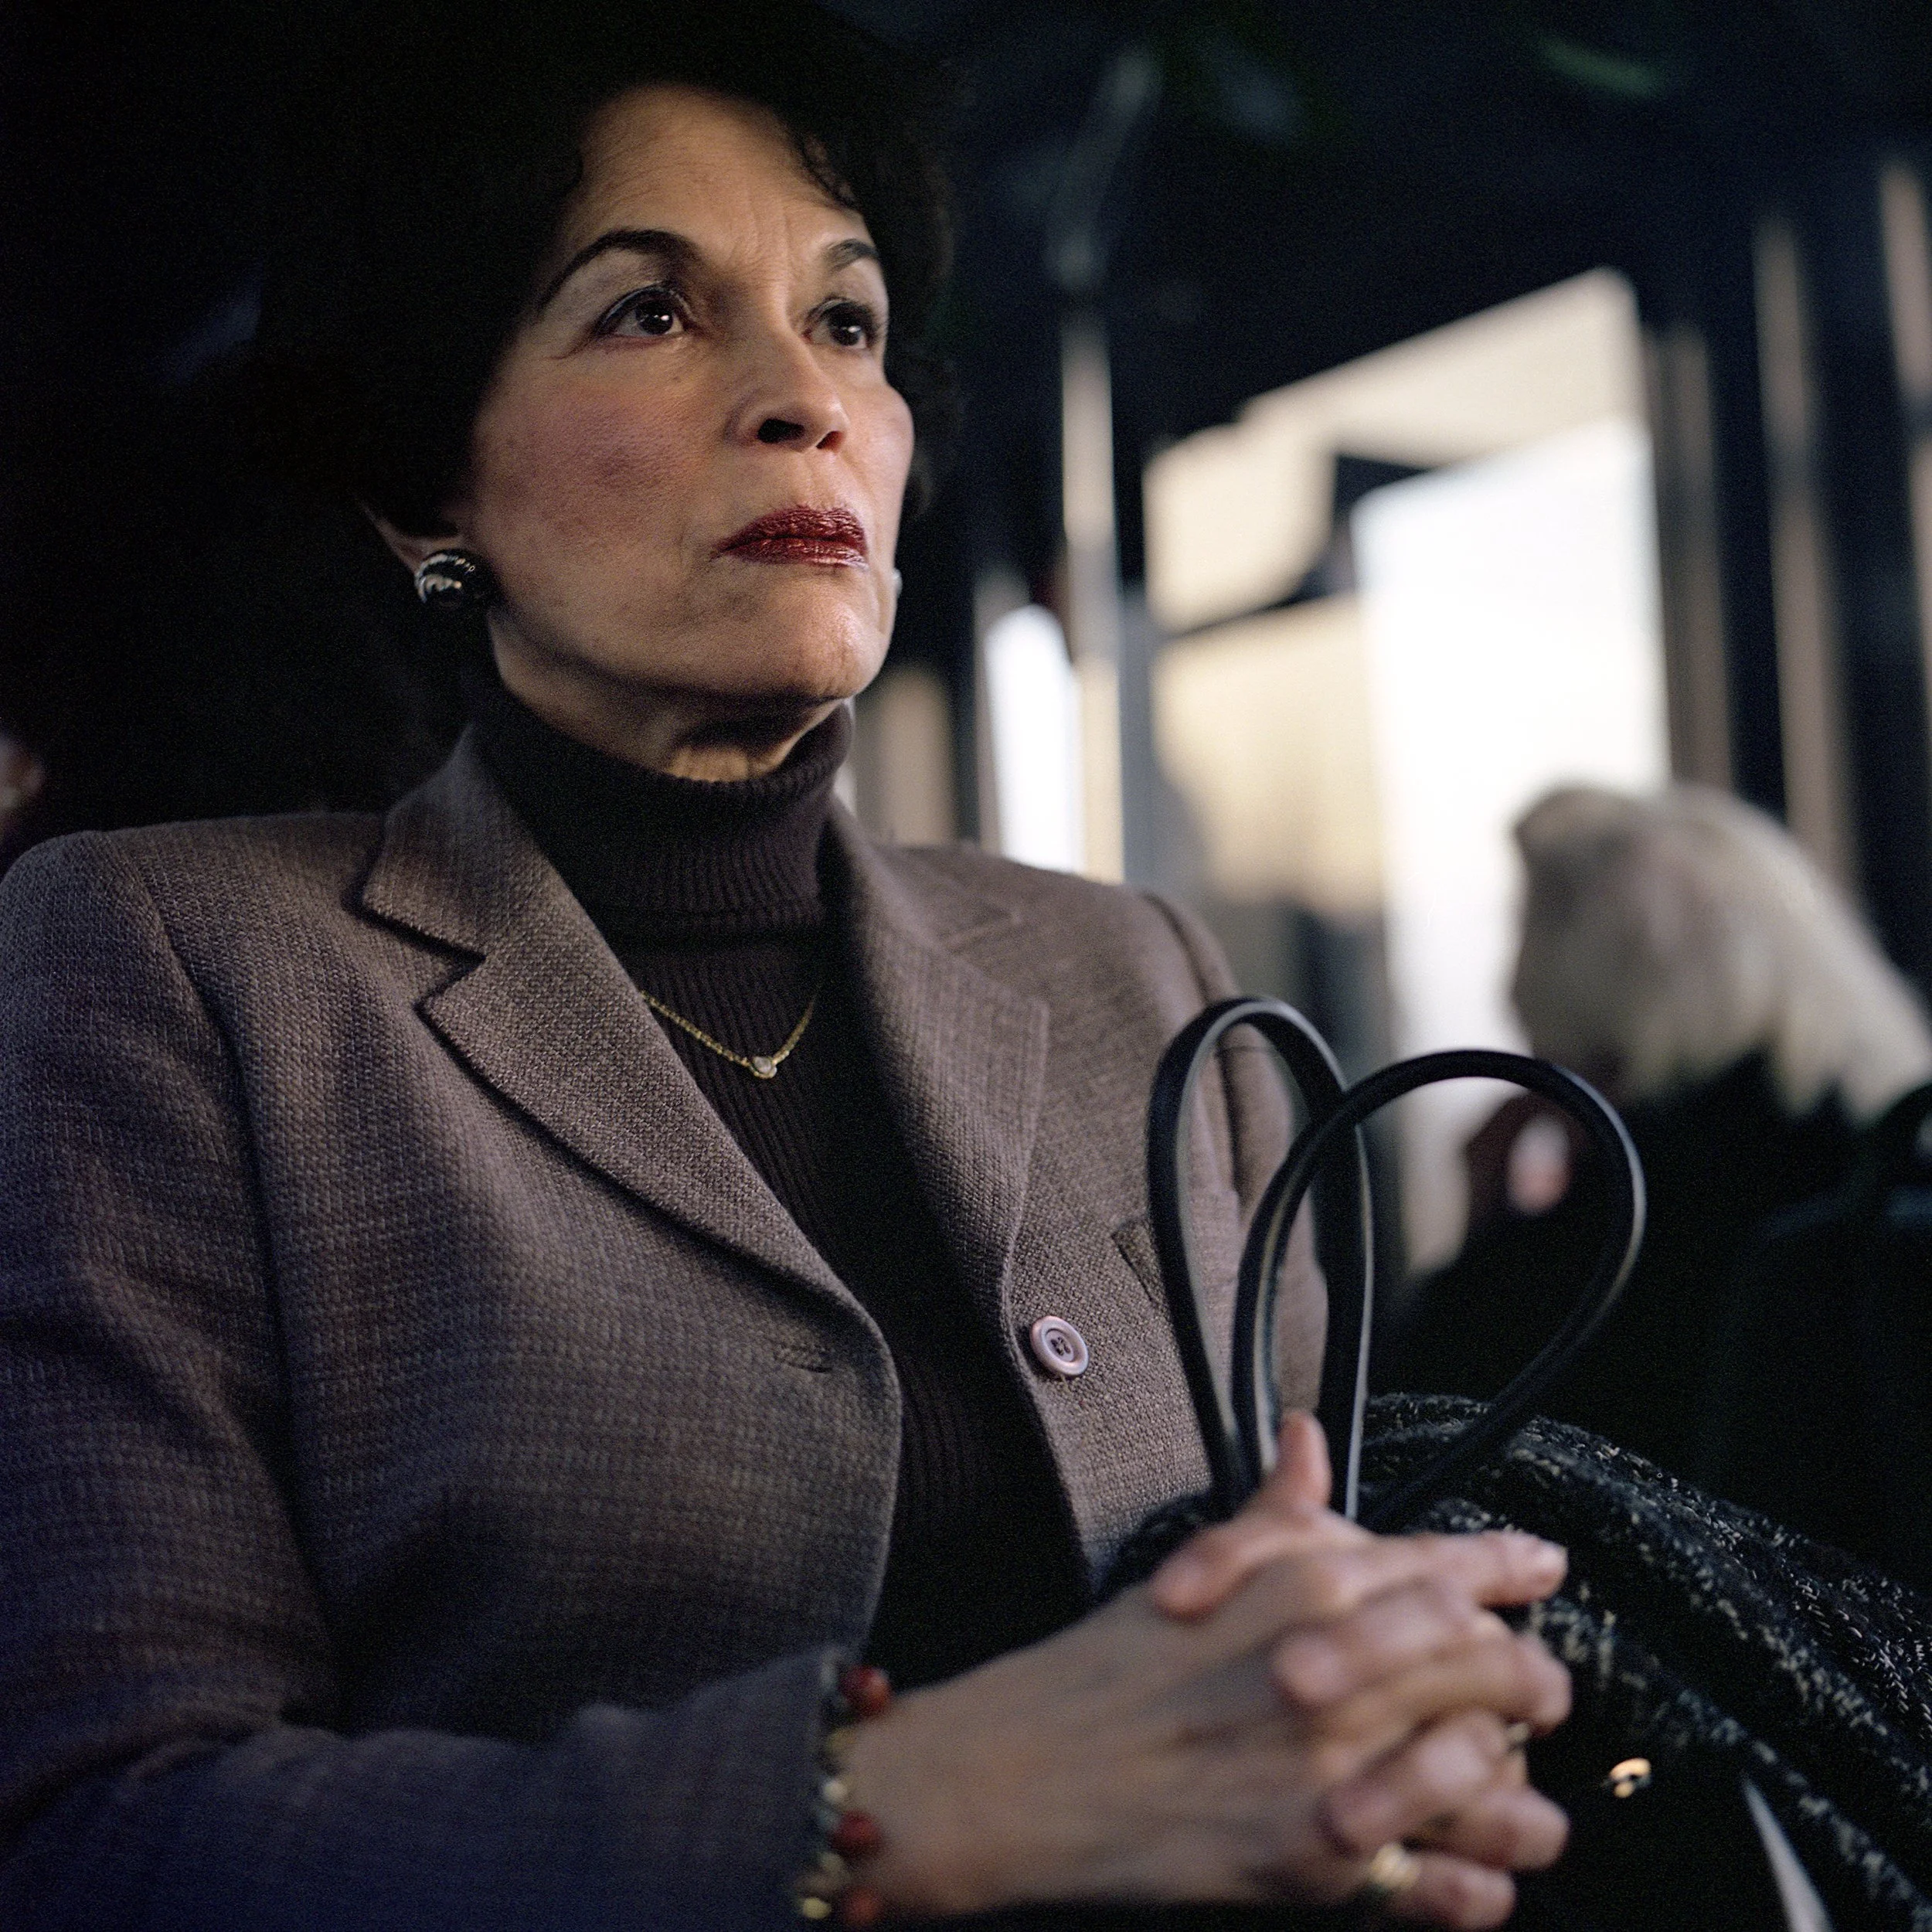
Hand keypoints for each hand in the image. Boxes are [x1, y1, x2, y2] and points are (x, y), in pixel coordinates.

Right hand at [841, 1421, 1570, 1926]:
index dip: (1509, 1565)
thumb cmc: (1109, 1665)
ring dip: (1519, 1796)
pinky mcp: (1318, 1859)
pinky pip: (1441, 1885)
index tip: (1543, 1566)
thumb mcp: (1199, 1564)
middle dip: (1533, 1682)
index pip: (1446, 1565)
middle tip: (1534, 1696)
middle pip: (1494, 1666)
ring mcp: (1334, 1766)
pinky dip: (1475, 1888)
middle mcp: (1339, 1669)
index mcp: (1309, 1587)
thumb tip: (1305, 1439)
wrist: (1030, 1766)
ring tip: (1521, 1806)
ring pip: (1490, 1778)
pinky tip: (1478, 1882)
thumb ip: (1272, 1508)